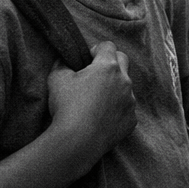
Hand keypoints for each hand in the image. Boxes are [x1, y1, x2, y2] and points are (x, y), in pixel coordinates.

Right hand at [47, 40, 136, 159]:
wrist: (78, 142)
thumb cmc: (67, 107)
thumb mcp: (56, 79)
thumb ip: (62, 64)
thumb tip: (65, 61)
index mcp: (108, 67)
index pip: (108, 46)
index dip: (96, 50)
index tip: (87, 60)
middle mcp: (125, 81)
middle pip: (123, 60)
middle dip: (110, 62)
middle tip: (94, 75)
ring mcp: (131, 101)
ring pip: (126, 87)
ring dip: (114, 88)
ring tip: (95, 101)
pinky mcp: (131, 120)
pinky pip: (126, 108)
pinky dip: (117, 109)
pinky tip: (101, 117)